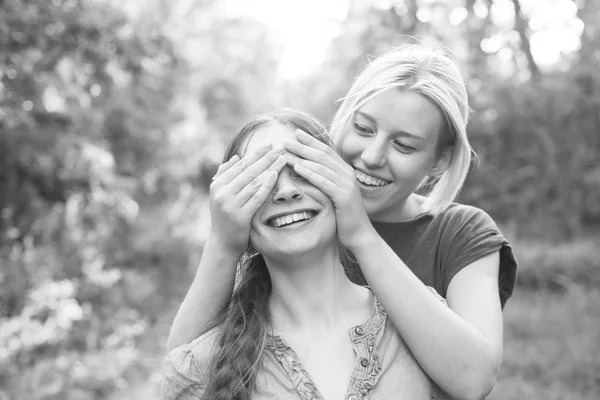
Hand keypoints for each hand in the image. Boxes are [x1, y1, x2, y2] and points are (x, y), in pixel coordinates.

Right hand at [209, 143, 285, 254]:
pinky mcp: (240, 216)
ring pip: (254, 182)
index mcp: (217, 184)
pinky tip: (276, 175)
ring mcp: (230, 205)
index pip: (240, 165)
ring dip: (271, 168)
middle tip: (280, 146)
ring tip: (283, 158)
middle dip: (266, 157)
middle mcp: (222, 193)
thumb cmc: (224, 217)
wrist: (222, 243)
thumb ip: (226, 175)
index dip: (255, 154)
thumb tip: (237, 157)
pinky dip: (267, 185)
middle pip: (249, 171)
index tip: (269, 144)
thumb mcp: (220, 195)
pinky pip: (257, 197)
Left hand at [283, 130, 374, 249]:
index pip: (326, 151)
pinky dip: (310, 173)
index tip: (296, 134)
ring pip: (321, 166)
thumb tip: (304, 169)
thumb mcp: (334, 194)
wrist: (360, 234)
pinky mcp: (343, 196)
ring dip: (302, 158)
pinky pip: (324, 181)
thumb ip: (324, 181)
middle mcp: (347, 174)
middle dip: (303, 146)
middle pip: (322, 155)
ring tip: (286, 153)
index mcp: (345, 171)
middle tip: (286, 140)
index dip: (311, 141)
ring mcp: (347, 184)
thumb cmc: (344, 216)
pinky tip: (297, 168)